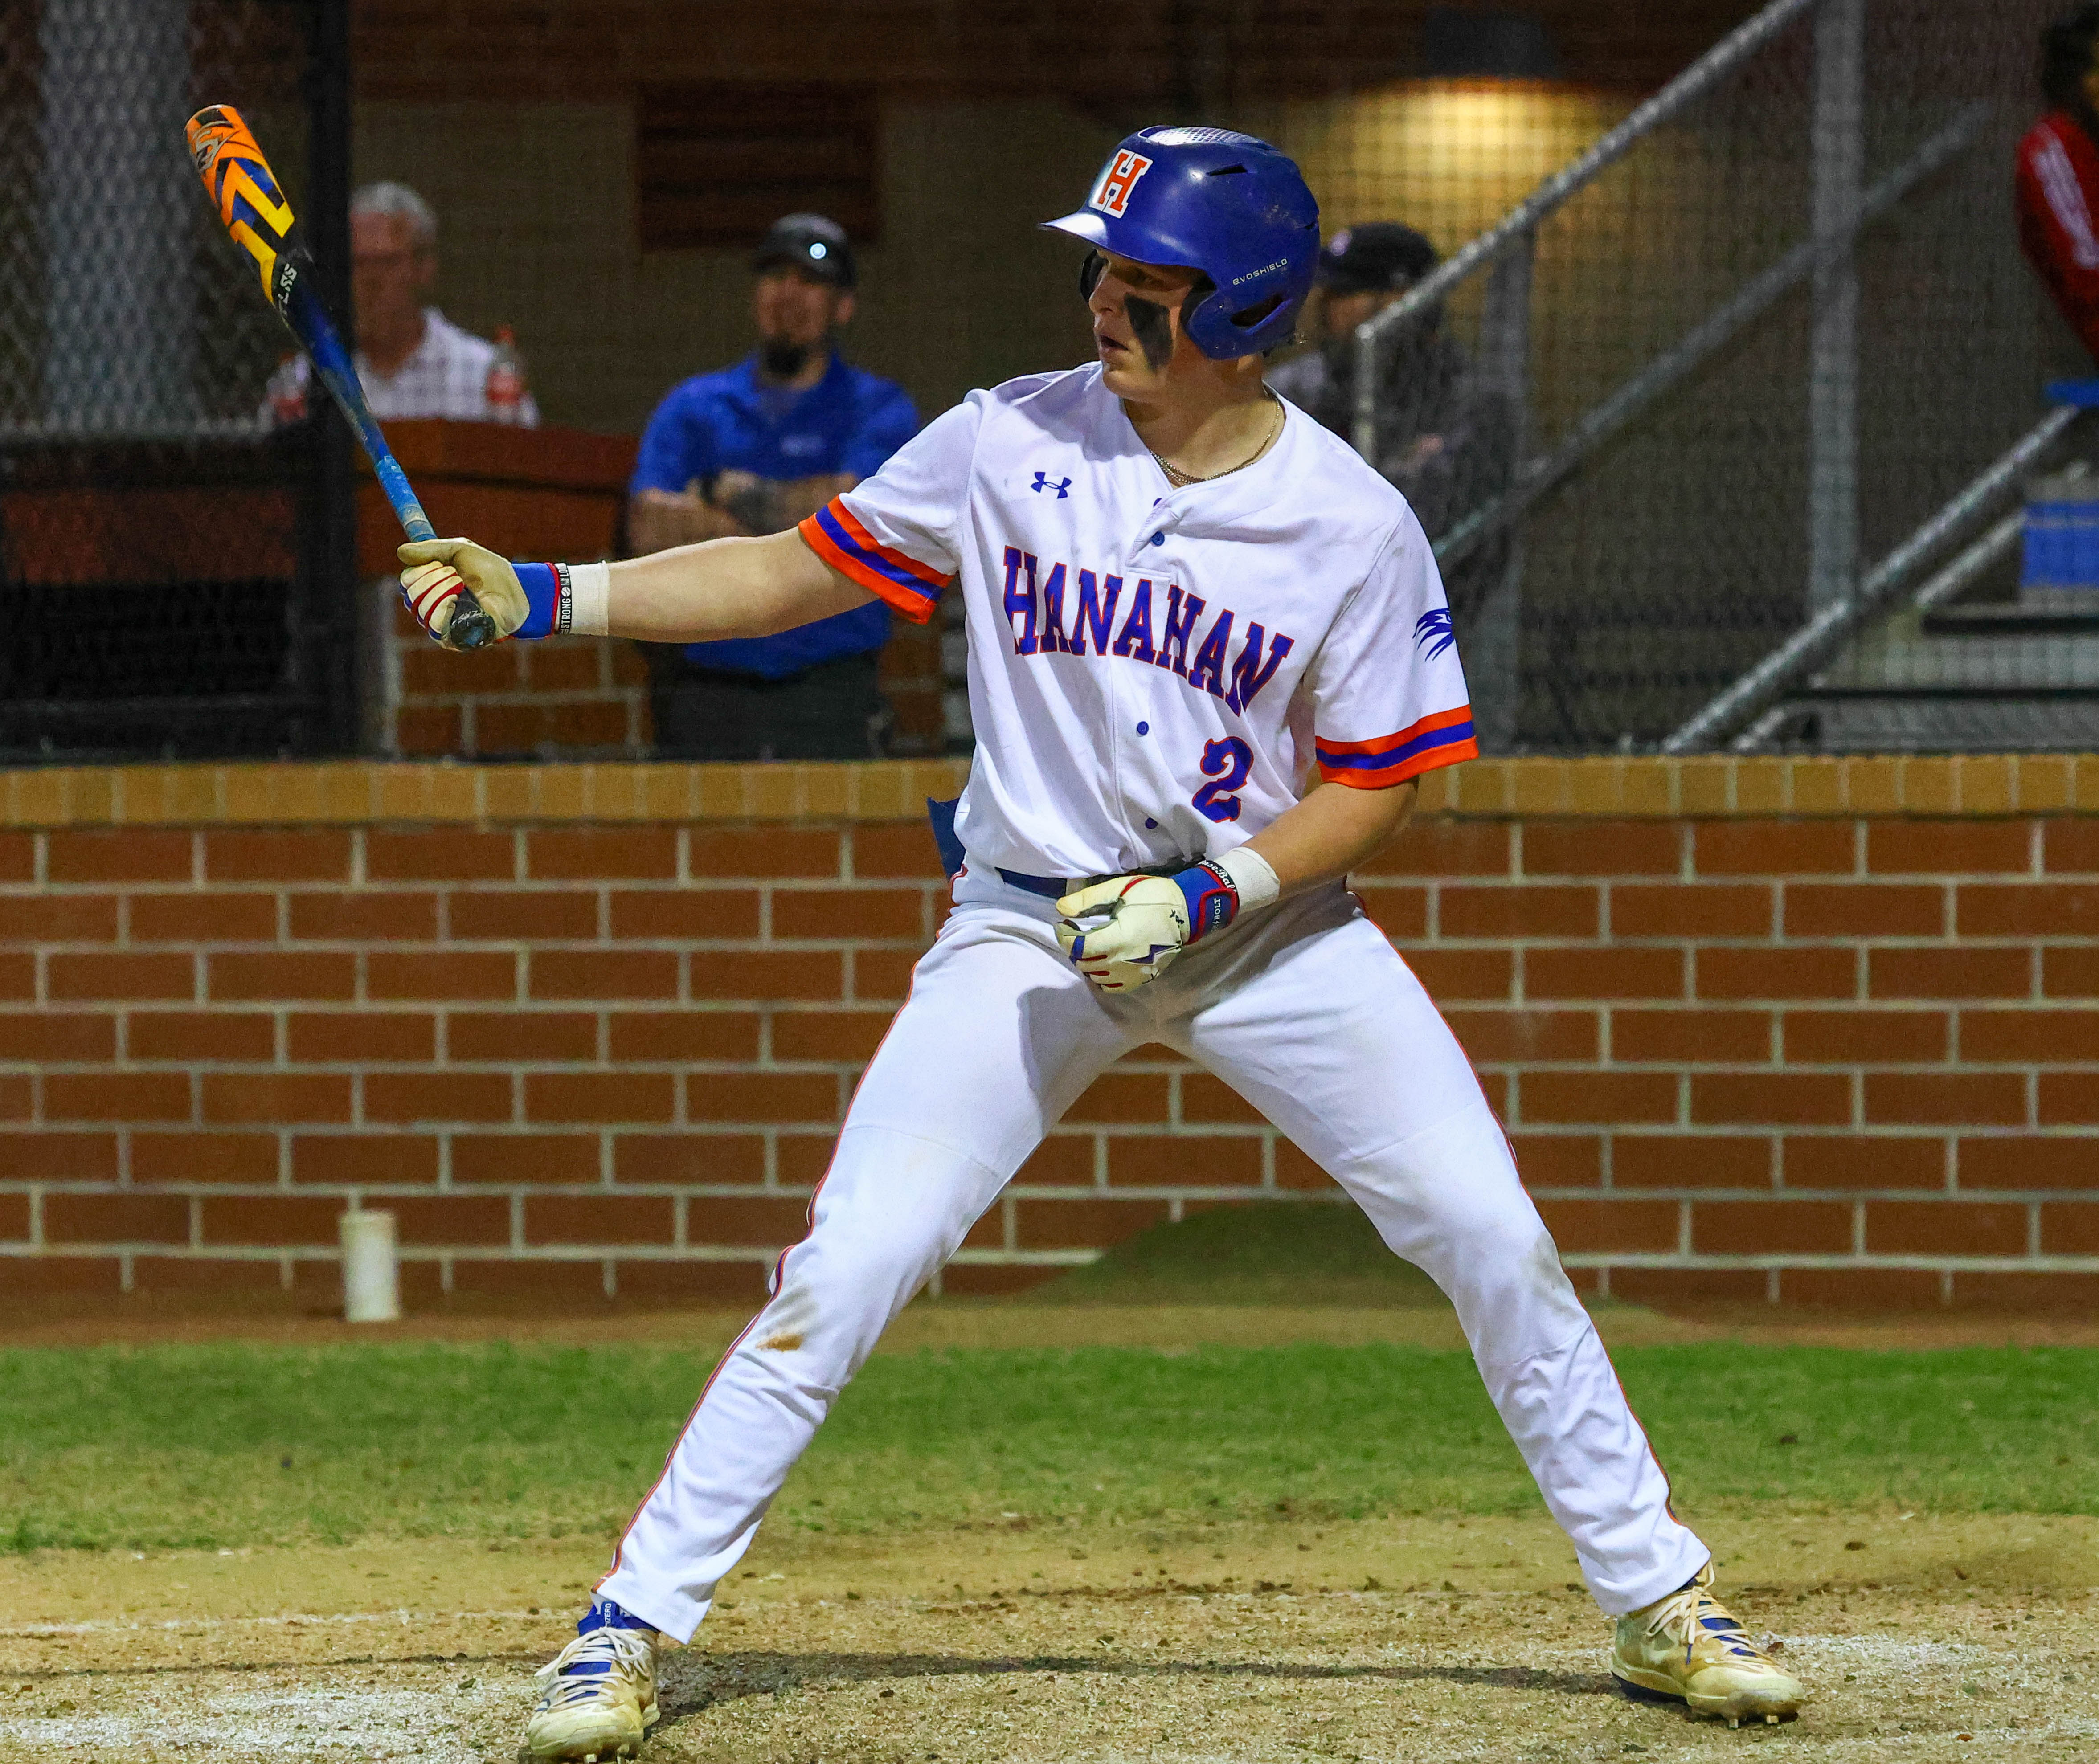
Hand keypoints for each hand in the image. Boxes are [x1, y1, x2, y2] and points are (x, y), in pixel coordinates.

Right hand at [397, 537, 528, 647]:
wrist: (517, 590)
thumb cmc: (490, 570)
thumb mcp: (460, 550)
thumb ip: (431, 549)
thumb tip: (400, 552)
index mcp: (430, 585)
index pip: (406, 581)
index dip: (419, 570)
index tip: (441, 563)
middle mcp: (431, 606)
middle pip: (411, 596)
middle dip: (432, 580)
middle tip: (455, 574)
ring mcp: (442, 625)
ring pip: (421, 611)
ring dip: (440, 592)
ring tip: (462, 586)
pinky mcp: (454, 640)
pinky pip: (435, 629)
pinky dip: (442, 611)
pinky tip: (455, 601)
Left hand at [1057, 876, 1190, 990]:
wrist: (1187, 911)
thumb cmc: (1153, 896)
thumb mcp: (1119, 889)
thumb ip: (1087, 899)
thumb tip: (1060, 908)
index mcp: (1118, 937)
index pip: (1079, 947)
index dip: (1064, 937)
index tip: (1062, 925)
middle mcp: (1124, 960)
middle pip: (1084, 963)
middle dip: (1073, 947)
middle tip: (1074, 931)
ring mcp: (1134, 973)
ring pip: (1096, 977)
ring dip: (1086, 962)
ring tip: (1089, 945)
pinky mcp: (1142, 978)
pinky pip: (1113, 987)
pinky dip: (1102, 977)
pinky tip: (1103, 961)